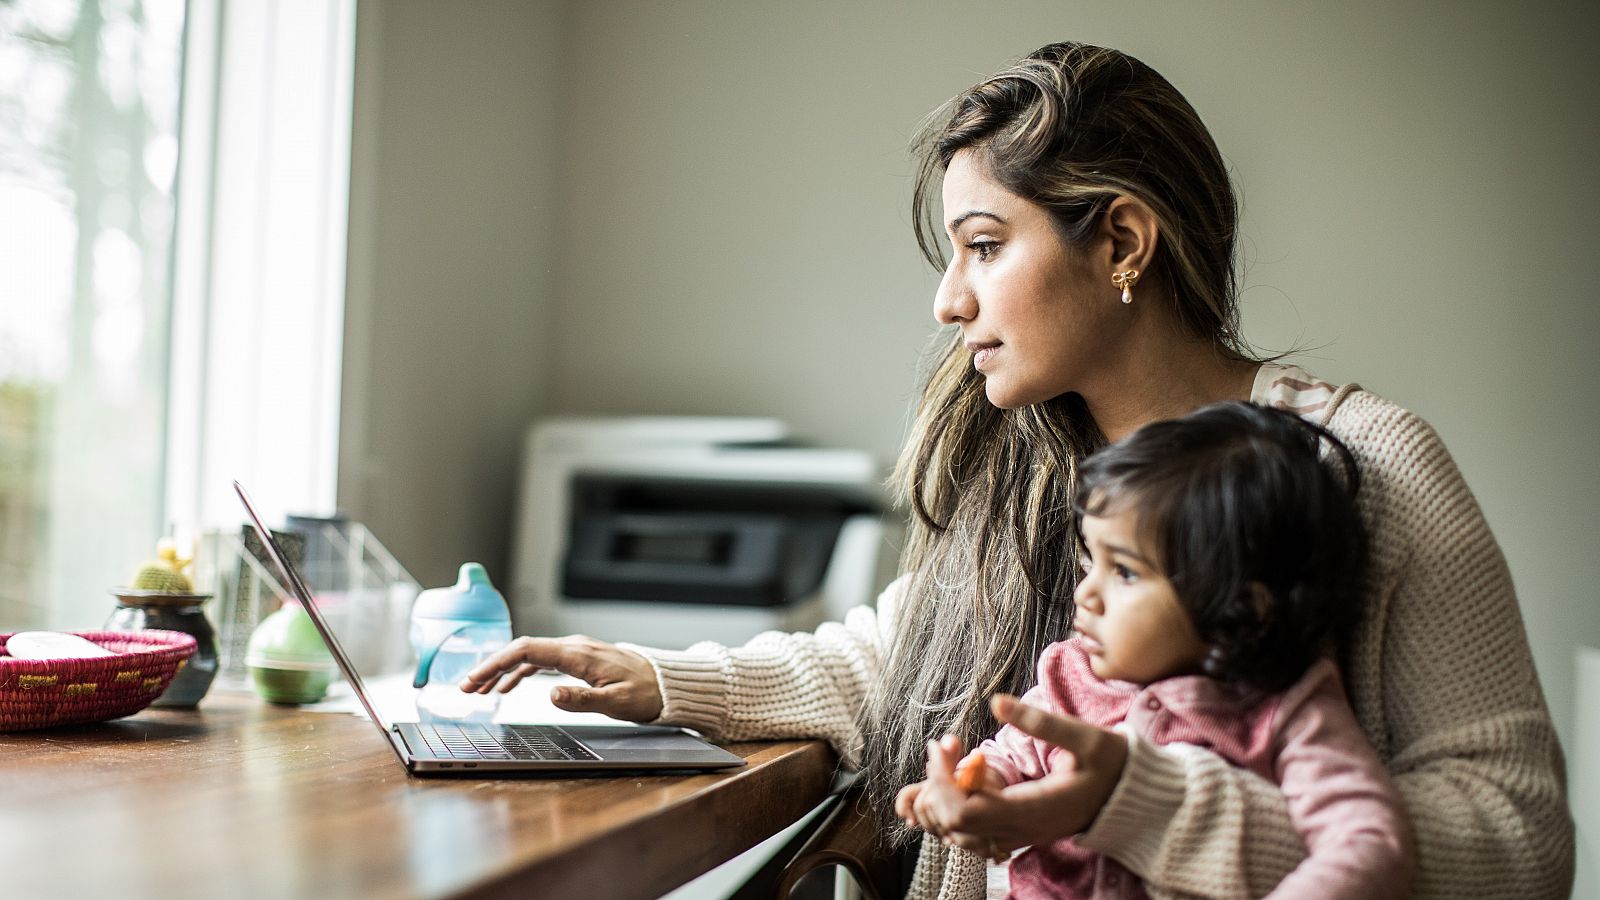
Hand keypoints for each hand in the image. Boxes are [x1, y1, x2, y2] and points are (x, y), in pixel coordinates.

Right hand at [458, 635, 663, 722]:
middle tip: (465, 687)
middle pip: (521, 650)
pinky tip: (507, 686)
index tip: (474, 678)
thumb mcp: (616, 702)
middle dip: (490, 667)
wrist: (666, 684)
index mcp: (578, 654)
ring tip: (479, 689)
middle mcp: (573, 647)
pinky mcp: (578, 659)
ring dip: (501, 670)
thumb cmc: (645, 693)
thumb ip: (583, 699)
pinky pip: (541, 660)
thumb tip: (551, 694)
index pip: (526, 650)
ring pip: (528, 655)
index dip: (495, 663)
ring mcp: (575, 651)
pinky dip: (519, 672)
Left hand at [915, 695, 1128, 859]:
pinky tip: (958, 778)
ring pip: (955, 834)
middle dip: (936, 786)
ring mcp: (1015, 835)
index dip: (944, 782)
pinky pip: (968, 834)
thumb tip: (996, 701)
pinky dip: (950, 811)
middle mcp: (1019, 830)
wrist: (1130, 798)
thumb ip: (1042, 722)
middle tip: (943, 747)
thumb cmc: (1111, 765)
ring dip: (939, 800)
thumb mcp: (1085, 737)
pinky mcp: (1014, 832)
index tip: (943, 746)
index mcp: (1032, 810)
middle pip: (953, 825)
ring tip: (949, 760)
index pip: (966, 811)